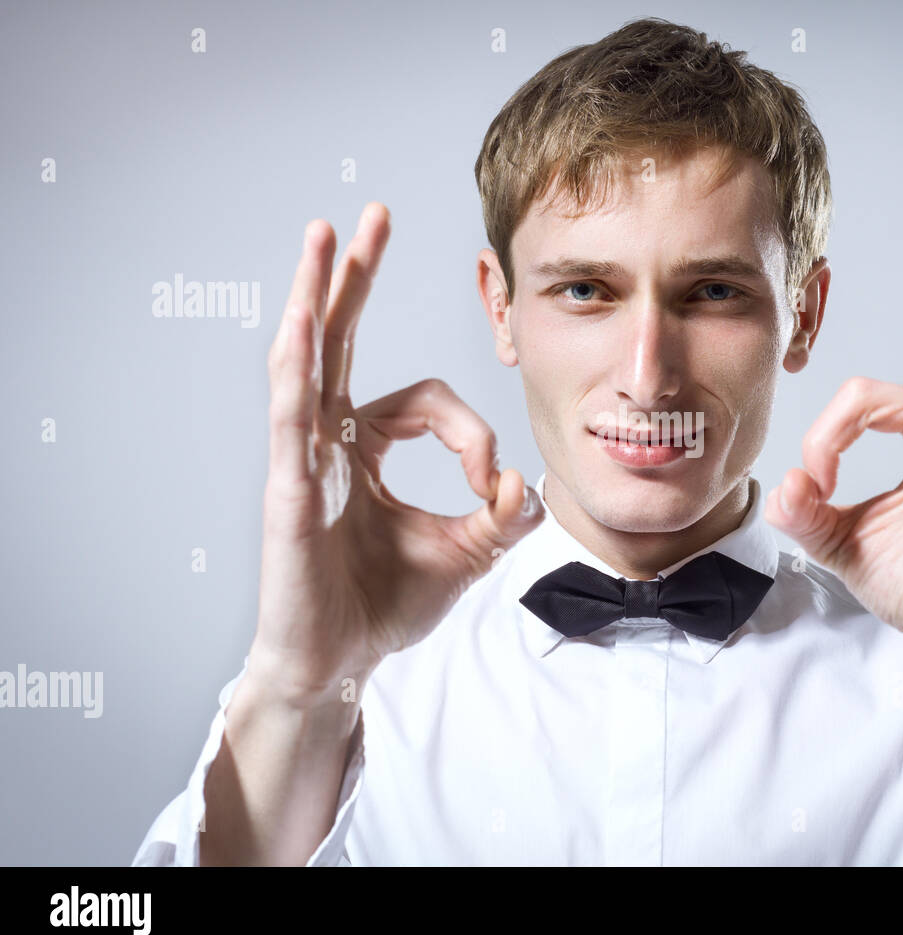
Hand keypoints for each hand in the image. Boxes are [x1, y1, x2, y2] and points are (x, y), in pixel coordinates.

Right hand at [252, 204, 543, 698]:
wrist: (338, 666)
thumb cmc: (383, 606)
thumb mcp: (466, 553)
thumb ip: (504, 516)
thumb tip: (531, 487)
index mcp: (364, 449)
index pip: (425, 401)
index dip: (471, 433)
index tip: (493, 483)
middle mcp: (326, 441)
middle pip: (338, 340)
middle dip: (353, 276)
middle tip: (366, 215)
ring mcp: (300, 460)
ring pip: (305, 359)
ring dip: (315, 294)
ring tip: (321, 235)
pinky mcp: (287, 489)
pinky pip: (290, 413)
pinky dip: (298, 363)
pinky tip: (304, 316)